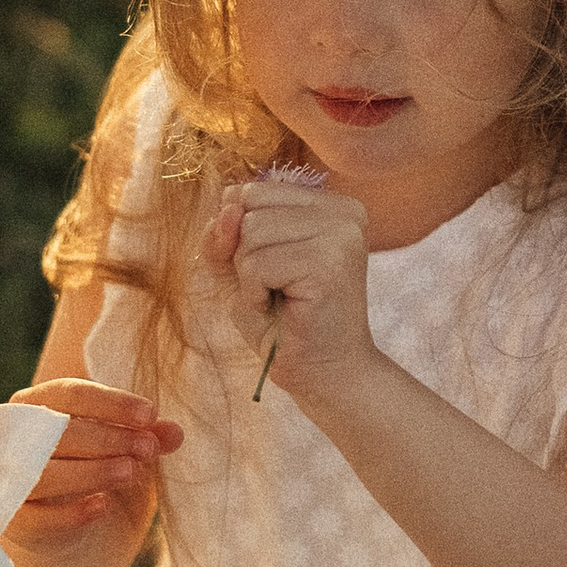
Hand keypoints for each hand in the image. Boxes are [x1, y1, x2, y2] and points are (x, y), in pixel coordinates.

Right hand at [4, 378, 181, 552]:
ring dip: (90, 471)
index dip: (111, 403)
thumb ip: (147, 438)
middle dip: (108, 438)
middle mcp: (15, 436)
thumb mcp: (125, 449)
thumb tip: (175, 433)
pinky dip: (68, 513)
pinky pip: (35, 517)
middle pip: (58, 431)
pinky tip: (102, 507)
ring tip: (131, 472)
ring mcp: (10, 478)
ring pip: (43, 473)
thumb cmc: (96, 468)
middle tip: (150, 449)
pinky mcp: (14, 520)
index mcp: (39, 404)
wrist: (72, 527)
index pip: (70, 394)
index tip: (151, 415)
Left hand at [207, 177, 374, 405]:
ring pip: (250, 232)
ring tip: (281, 300)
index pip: (251, 191)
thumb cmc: (283, 324)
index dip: (240, 237)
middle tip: (277, 291)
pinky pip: (256, 263)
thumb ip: (223, 234)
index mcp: (329, 205)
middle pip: (249, 207)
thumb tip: (228, 206)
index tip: (273, 273)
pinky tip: (284, 310)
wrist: (323, 375)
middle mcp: (343, 211)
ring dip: (250, 277)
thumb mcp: (239, 269)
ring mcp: (341, 233)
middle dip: (245, 256)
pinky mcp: (329, 261)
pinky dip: (255, 294)